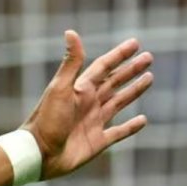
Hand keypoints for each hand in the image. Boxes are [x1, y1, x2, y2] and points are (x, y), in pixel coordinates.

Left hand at [22, 30, 153, 180]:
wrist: (38, 154)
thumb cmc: (46, 120)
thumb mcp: (60, 88)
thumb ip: (70, 62)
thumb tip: (70, 32)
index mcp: (80, 89)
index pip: (103, 67)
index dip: (119, 55)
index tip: (135, 43)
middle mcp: (88, 104)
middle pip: (114, 82)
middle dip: (130, 70)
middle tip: (148, 58)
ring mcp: (93, 122)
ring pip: (119, 103)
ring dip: (133, 91)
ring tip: (149, 78)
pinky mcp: (97, 142)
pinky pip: (119, 132)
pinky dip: (131, 127)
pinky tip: (143, 119)